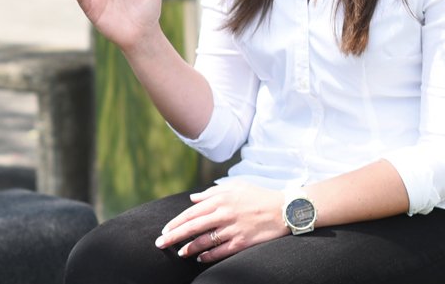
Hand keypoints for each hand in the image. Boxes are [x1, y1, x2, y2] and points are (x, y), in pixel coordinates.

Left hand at [155, 184, 288, 262]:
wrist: (284, 209)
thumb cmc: (258, 196)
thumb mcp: (235, 187)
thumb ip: (211, 192)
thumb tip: (192, 199)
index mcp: (220, 199)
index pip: (190, 213)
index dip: (175, 223)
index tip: (164, 230)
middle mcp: (223, 214)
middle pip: (192, 227)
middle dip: (173, 236)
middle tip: (160, 243)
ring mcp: (232, 229)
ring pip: (204, 241)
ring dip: (189, 249)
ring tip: (180, 253)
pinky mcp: (242, 242)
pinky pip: (219, 252)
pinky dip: (207, 256)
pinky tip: (199, 258)